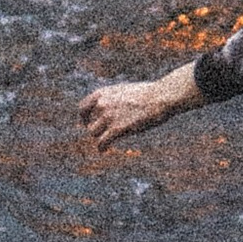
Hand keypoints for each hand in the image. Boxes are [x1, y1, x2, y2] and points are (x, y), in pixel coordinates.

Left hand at [81, 68, 197, 144]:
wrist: (160, 96)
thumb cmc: (149, 94)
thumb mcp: (126, 91)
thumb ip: (115, 99)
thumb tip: (115, 108)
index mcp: (103, 93)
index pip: (82, 108)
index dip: (84, 118)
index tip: (88, 123)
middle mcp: (102, 104)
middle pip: (89, 123)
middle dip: (95, 130)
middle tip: (101, 135)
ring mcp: (108, 116)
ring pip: (94, 133)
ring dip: (100, 138)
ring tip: (105, 143)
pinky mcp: (117, 129)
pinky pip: (102, 142)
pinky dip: (101, 148)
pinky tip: (104, 151)